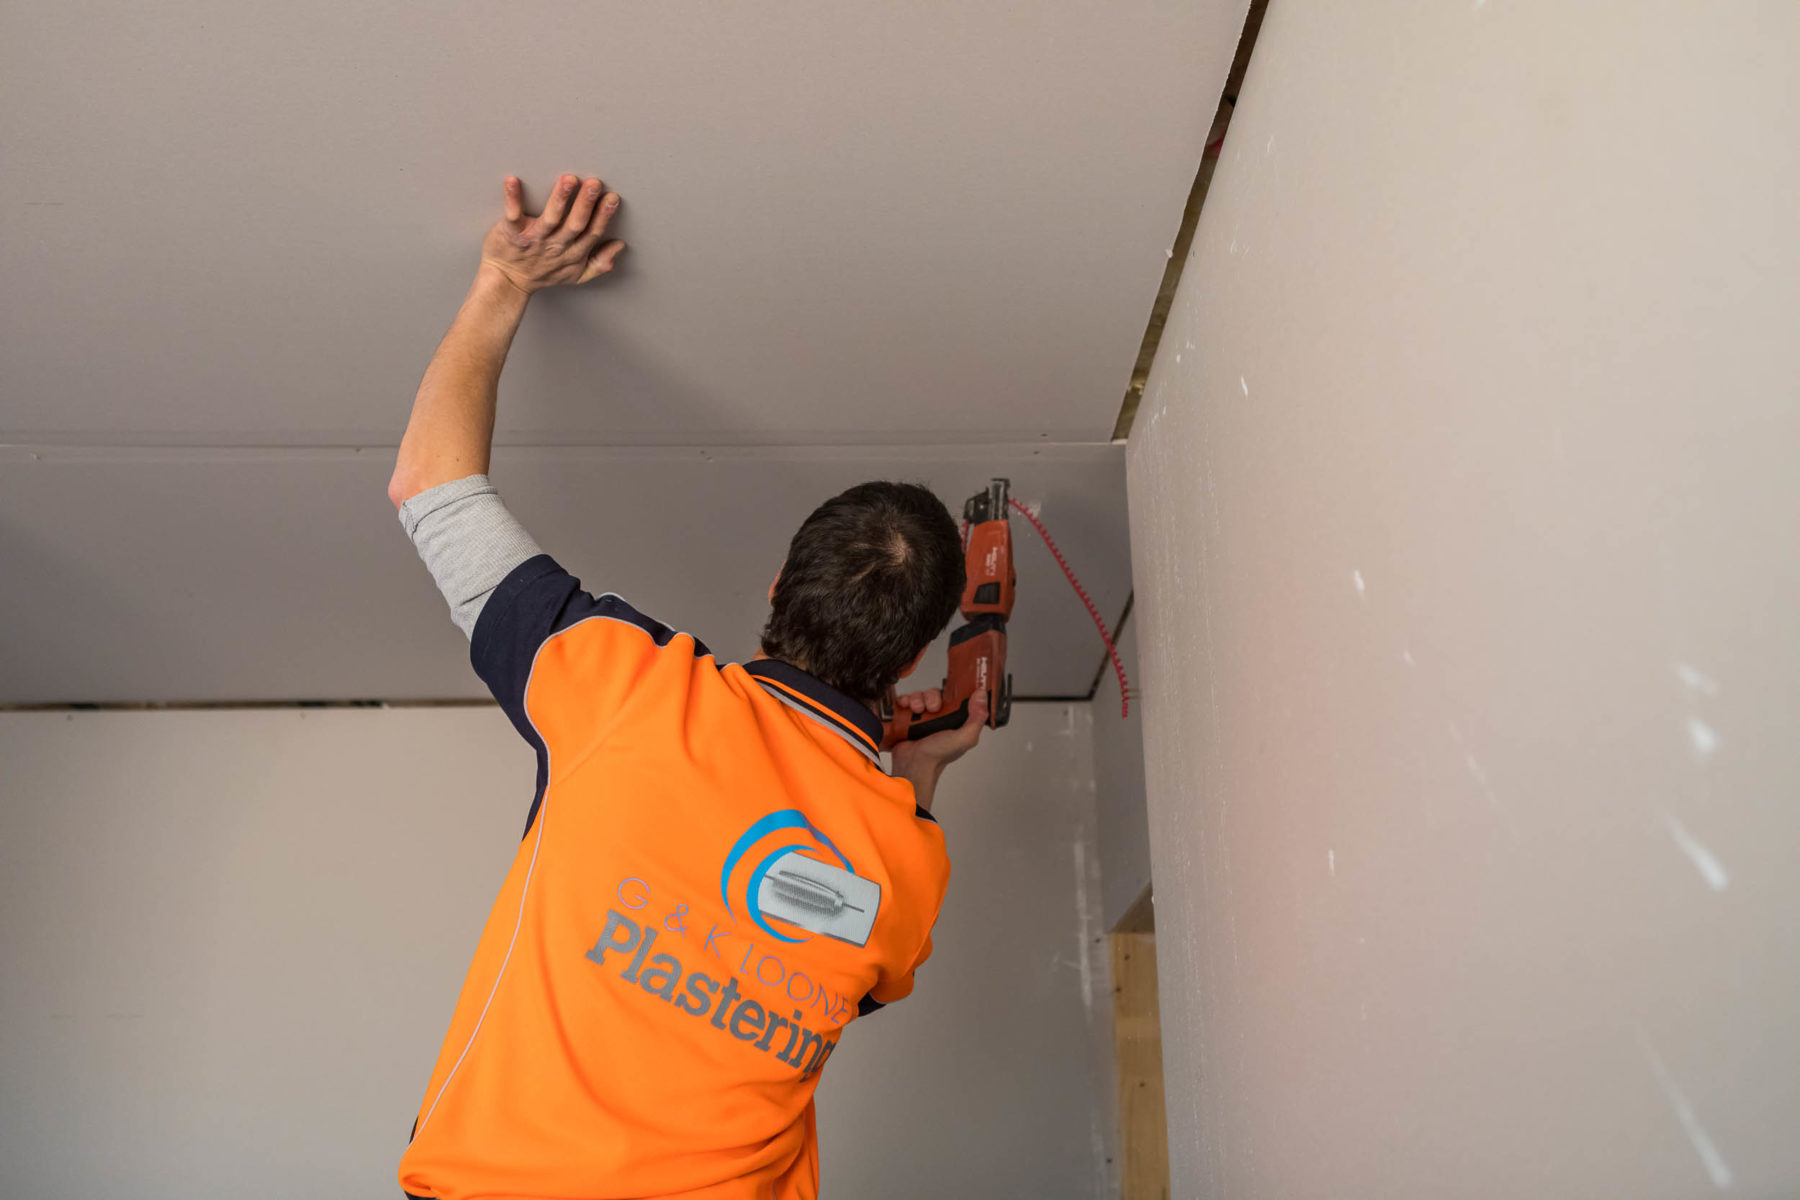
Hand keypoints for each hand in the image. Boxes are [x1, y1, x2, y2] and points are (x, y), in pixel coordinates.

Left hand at [478, 174, 625, 296]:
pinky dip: (512, 199)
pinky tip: (513, 181)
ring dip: (560, 198)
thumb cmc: (542, 274)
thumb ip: (599, 262)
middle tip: (594, 183)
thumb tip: (619, 245)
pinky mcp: (512, 233)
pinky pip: (512, 215)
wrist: (508, 282)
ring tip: (569, 180)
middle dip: (586, 204)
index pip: (592, 233)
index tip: (611, 198)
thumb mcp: (576, 275)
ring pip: (550, 218)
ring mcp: (534, 239)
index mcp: (573, 254)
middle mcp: (555, 246)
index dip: (603, 216)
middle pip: (575, 224)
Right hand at [889, 687, 988, 801]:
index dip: (952, 691)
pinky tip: (906, 708)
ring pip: (919, 695)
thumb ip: (977, 718)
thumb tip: (981, 696)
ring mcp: (922, 717)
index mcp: (955, 720)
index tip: (949, 691)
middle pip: (935, 693)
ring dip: (917, 699)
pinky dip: (904, 701)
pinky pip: (905, 700)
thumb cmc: (938, 757)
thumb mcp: (965, 738)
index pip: (955, 696)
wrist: (913, 765)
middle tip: (932, 708)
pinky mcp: (906, 718)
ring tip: (916, 711)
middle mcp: (939, 717)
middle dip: (932, 697)